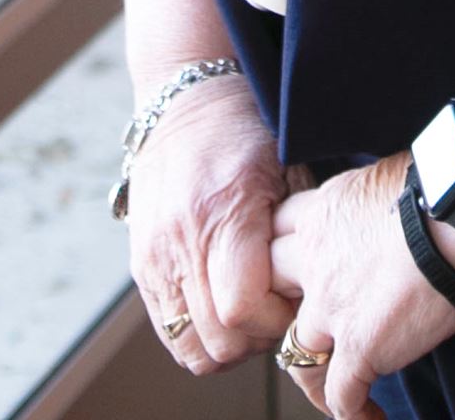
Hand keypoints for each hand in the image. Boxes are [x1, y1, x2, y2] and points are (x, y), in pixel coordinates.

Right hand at [126, 75, 308, 375]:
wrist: (185, 107)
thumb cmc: (247, 132)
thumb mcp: (287, 168)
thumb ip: (296, 231)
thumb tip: (312, 288)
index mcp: (224, 212)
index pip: (242, 308)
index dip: (275, 320)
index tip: (294, 302)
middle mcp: (181, 241)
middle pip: (218, 338)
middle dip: (257, 339)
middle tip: (278, 312)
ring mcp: (155, 259)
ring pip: (191, 347)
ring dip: (227, 345)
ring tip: (252, 315)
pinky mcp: (141, 267)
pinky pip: (169, 333)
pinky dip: (198, 338)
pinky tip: (223, 311)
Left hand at [269, 153, 454, 417]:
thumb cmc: (439, 186)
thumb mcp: (384, 179)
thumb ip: (366, 207)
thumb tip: (385, 215)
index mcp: (323, 213)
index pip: (276, 235)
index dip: (283, 254)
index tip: (298, 270)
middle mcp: (314, 260)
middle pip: (269, 290)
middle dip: (281, 309)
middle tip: (311, 327)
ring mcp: (331, 307)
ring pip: (297, 352)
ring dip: (312, 371)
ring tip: (331, 386)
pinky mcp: (359, 347)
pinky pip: (340, 395)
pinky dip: (353, 411)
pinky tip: (370, 416)